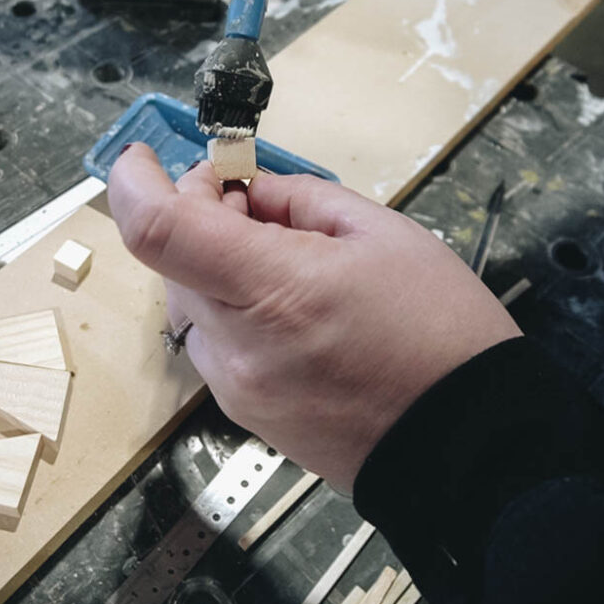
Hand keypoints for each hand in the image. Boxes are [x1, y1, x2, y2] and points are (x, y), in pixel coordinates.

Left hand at [108, 144, 521, 492]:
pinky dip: (233, 307)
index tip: (141, 158)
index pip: (159, 231)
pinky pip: (215, 341)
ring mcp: (234, 387)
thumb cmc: (440, 335)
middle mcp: (236, 346)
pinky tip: (289, 306)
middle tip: (256, 202)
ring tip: (290, 258)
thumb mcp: (382, 235)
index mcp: (273, 290)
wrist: (468, 446)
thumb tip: (248, 191)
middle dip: (199, 217)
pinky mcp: (243, 412)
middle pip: (171, 262)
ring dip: (216, 264)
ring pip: (192, 301)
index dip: (135, 184)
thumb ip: (299, 200)